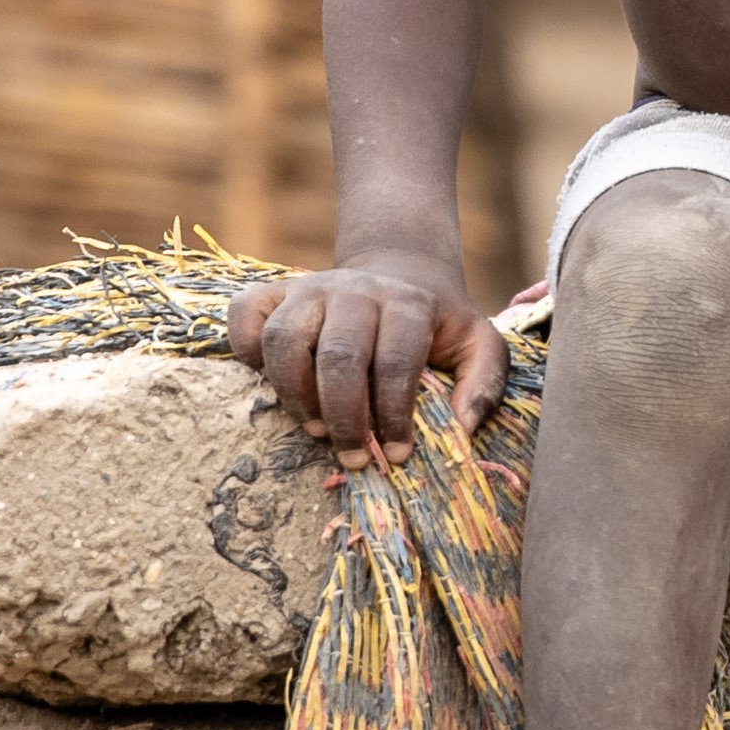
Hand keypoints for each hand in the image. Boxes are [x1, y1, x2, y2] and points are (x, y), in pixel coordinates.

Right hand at [224, 249, 507, 448]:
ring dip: (295, 393)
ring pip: (285, 339)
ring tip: (314, 429)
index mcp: (406, 303)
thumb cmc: (436, 326)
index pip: (395, 361)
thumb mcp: (478, 345)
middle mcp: (354, 289)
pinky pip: (245, 315)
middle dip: (344, 417)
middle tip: (352, 456)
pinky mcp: (274, 292)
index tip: (396, 455)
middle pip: (338, 356)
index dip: (393, 415)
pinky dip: (246, 349)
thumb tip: (463, 429)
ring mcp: (309, 288)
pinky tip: (268, 383)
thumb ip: (484, 383)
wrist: (398, 273)